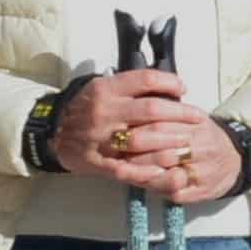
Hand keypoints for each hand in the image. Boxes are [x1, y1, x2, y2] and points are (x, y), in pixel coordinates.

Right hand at [58, 65, 232, 199]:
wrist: (53, 132)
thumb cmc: (87, 108)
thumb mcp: (104, 87)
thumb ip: (131, 87)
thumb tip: (169, 86)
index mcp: (106, 89)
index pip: (145, 79)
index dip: (169, 82)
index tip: (183, 88)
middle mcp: (104, 111)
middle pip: (150, 109)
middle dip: (180, 114)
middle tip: (198, 117)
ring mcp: (100, 138)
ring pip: (141, 140)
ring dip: (169, 143)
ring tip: (188, 143)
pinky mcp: (96, 161)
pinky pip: (124, 168)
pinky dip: (145, 170)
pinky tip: (164, 169)